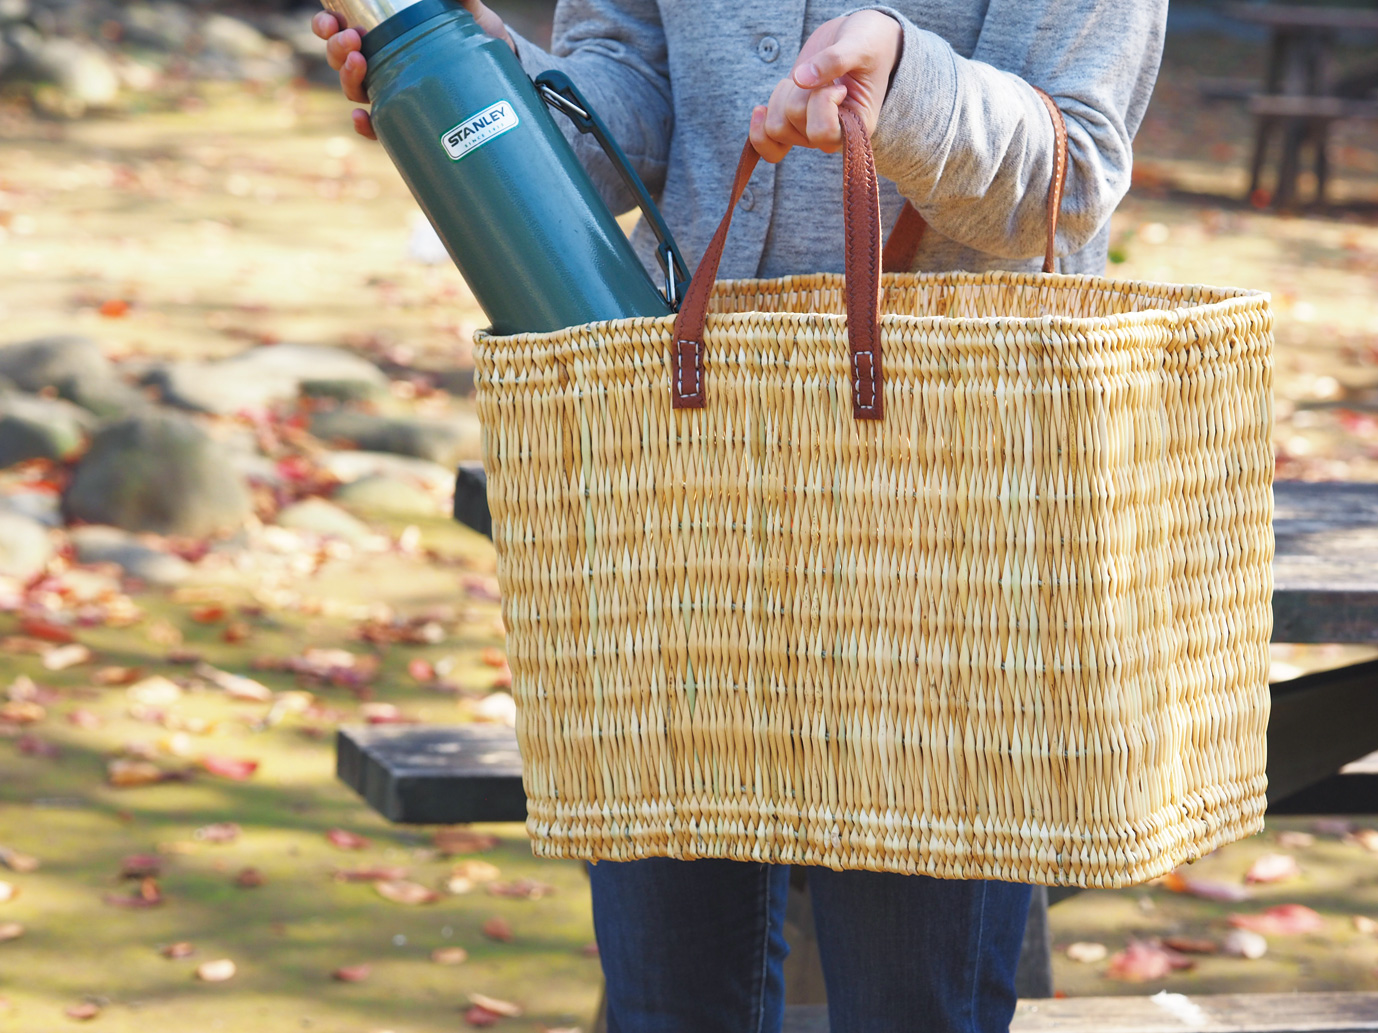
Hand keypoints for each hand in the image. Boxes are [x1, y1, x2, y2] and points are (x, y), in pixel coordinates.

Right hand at [311, 1, 514, 140]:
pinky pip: (378, 126)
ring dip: (348, 78)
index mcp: (379, 31)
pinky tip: (362, 117)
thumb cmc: (469, 23)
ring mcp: (390, 88)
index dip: (326, 25)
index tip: (331, 22)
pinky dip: (365, 125)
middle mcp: (378, 60)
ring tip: (360, 64)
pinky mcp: (407, 114)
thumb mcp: (462, 5)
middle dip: (337, 50)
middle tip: (353, 41)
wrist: (496, 57)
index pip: (339, 28)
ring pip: (354, 89)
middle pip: (340, 59)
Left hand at [750, 11, 901, 162]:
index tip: (839, 85)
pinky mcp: (794, 125)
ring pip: (775, 127)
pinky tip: (760, 110)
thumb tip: (800, 78)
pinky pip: (766, 144)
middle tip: (822, 72)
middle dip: (800, 89)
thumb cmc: (867, 43)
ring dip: (782, 96)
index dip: (820, 102)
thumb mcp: (858, 45)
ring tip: (805, 79)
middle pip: (794, 119)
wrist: (859, 42)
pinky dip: (758, 128)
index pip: (823, 132)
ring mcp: (810, 133)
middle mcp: (833, 137)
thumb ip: (834, 60)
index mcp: (857, 126)